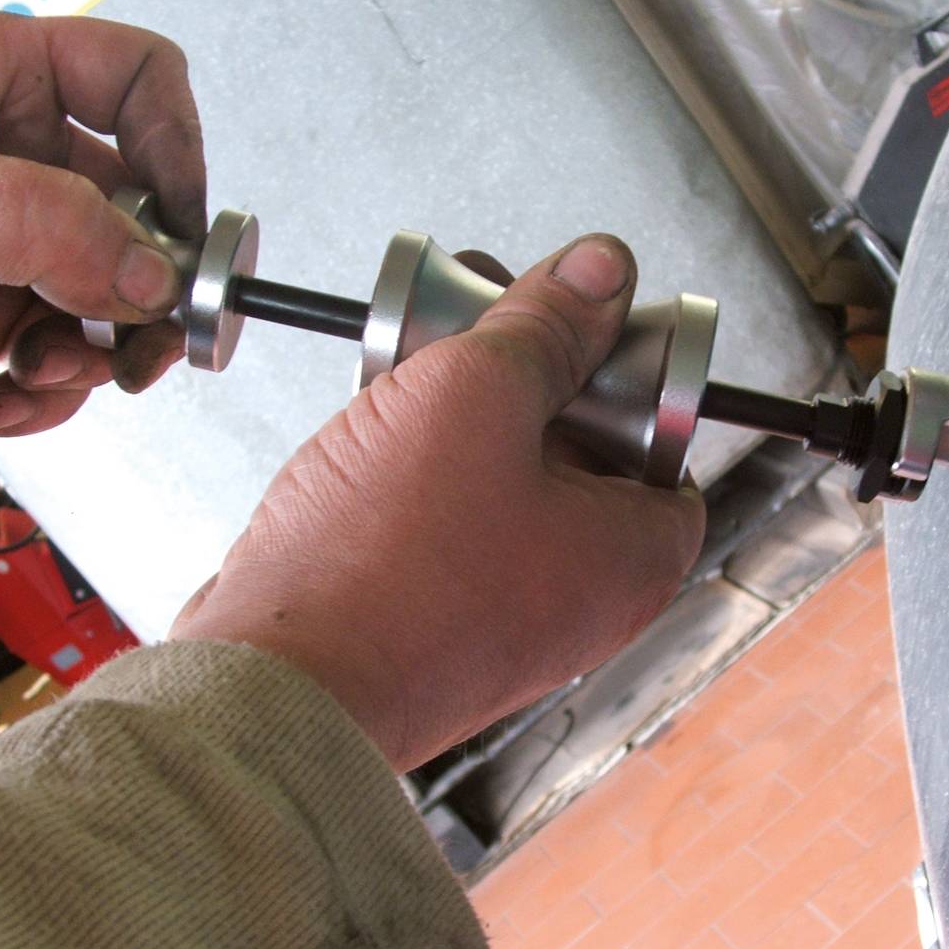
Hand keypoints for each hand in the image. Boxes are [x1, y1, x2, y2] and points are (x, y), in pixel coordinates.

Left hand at [0, 8, 205, 432]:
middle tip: (142, 342)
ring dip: (94, 350)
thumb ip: (48, 226)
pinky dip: (50, 388)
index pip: (133, 81)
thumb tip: (153, 272)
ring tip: (44, 371)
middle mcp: (4, 157)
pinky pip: (61, 350)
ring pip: (110, 292)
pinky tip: (9, 395)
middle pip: (139, 209)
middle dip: (143, 285)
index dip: (174, 147)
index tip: (182, 231)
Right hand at [171, 237, 706, 769]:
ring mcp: (509, 618)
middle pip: (583, 452)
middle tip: (485, 311)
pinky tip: (380, 411)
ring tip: (419, 343)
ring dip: (469, 408)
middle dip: (531, 369)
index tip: (578, 327)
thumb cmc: (384, 560)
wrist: (276, 679)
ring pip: (509, 482)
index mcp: (633, 558)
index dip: (631, 374)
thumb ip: (545, 325)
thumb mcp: (475, 398)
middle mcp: (584, 600)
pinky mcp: (439, 624)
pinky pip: (454, 524)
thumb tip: (602, 269)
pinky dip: (429, 466)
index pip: (672, 444)